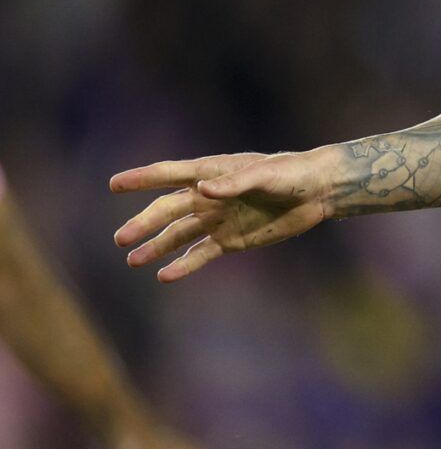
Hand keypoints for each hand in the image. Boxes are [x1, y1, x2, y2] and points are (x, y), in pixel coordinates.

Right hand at [111, 149, 337, 281]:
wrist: (317, 192)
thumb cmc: (291, 175)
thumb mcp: (265, 175)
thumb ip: (234, 183)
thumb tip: (202, 188)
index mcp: (212, 173)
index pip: (170, 175)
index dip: (142, 179)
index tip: (114, 185)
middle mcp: (209, 197)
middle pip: (168, 211)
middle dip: (144, 224)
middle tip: (120, 239)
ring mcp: (218, 219)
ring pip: (179, 235)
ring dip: (157, 247)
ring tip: (133, 260)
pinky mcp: (231, 240)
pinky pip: (202, 253)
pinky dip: (184, 264)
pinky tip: (164, 275)